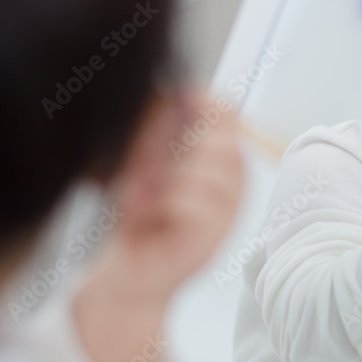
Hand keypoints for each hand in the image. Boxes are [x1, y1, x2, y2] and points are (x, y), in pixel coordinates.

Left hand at [73, 86, 244, 361]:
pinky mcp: (212, 239)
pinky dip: (159, 202)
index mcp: (221, 158)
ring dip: (159, 176)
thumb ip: (156, 125)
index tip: (169, 103)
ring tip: (134, 193)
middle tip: (136, 164)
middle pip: (217, 138)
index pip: (225, 112)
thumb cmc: (139, 215)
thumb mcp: (144, 159)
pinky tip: (141, 211)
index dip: (197, 101)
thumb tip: (166, 92)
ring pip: (204, 169)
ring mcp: (227, 212)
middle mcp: (233, 183)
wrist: (128, 269)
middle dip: (167, 143)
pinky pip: (191, 202)